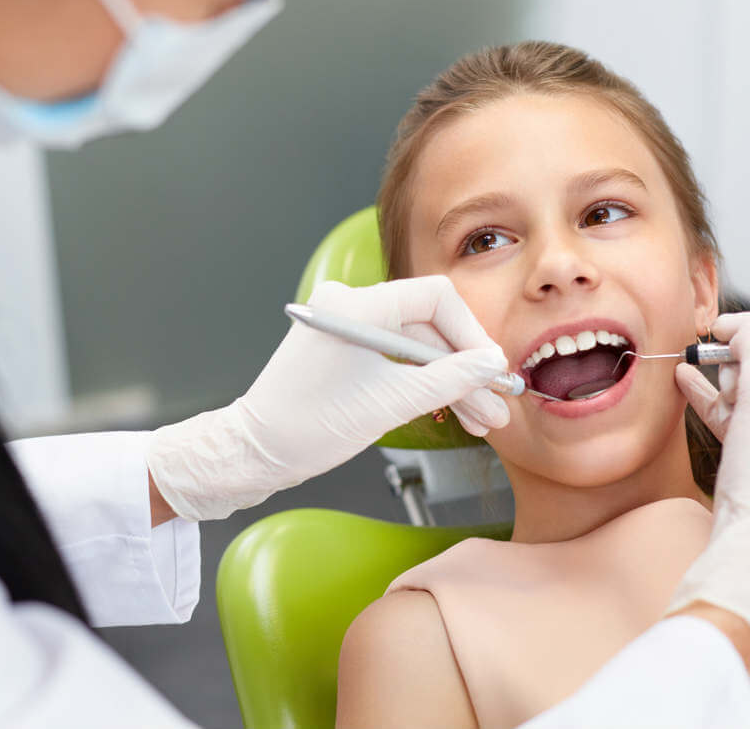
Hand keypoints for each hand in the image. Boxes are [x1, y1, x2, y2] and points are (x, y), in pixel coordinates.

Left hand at [146, 276, 509, 519]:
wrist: (254, 452)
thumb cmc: (308, 427)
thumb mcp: (391, 404)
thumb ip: (448, 380)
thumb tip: (490, 365)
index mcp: (357, 305)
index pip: (436, 298)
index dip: (471, 333)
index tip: (492, 369)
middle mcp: (349, 304)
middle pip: (428, 326)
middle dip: (464, 368)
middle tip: (495, 403)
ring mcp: (345, 327)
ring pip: (414, 346)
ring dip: (448, 382)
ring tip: (481, 419)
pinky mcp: (343, 349)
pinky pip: (394, 357)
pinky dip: (421, 383)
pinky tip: (451, 409)